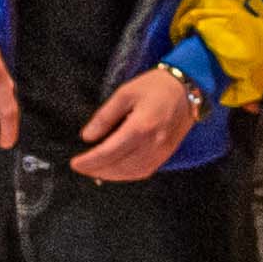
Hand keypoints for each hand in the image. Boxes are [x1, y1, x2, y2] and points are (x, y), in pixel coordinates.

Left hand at [69, 66, 202, 183]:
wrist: (188, 88)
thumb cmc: (155, 86)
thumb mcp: (125, 93)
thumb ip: (105, 116)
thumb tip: (87, 137)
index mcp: (140, 126)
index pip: (109, 152)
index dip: (90, 161)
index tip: (75, 163)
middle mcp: (153, 143)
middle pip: (119, 166)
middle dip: (97, 170)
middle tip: (81, 168)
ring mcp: (162, 151)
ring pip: (132, 173)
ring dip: (111, 175)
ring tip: (95, 170)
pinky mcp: (167, 154)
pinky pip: (144, 171)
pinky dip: (127, 174)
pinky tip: (116, 170)